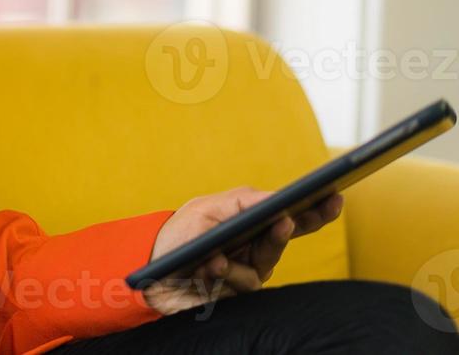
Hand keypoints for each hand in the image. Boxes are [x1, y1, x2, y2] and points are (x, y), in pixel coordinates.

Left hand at [141, 186, 343, 315]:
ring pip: (266, 260)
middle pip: (286, 237)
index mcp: (252, 223)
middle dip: (291, 228)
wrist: (152, 273)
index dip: (316, 209)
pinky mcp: (239, 291)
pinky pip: (245, 280)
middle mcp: (257, 247)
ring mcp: (250, 270)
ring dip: (241, 255)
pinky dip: (226, 271)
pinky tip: (211, 265)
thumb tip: (276, 197)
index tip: (334, 195)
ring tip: (218, 253)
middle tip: (287, 219)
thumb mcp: (205, 210)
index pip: (291, 215)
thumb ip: (240, 201)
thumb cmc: (179, 236)